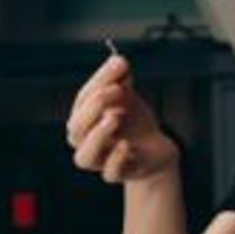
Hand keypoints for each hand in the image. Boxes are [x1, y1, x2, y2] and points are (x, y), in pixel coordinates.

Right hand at [67, 55, 178, 182]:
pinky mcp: (120, 174)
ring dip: (97, 136)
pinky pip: (110, 174)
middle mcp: (86, 141)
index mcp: (84, 119)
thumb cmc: (135, 121)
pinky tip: (127, 145)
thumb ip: (120, 79)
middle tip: (114, 91)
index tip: (119, 65)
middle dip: (93, 107)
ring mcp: (101, 161)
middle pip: (76, 128)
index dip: (99, 82)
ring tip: (114, 117)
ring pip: (84, 157)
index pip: (82, 100)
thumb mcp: (128, 97)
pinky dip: (116, 159)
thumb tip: (118, 60)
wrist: (157, 147)